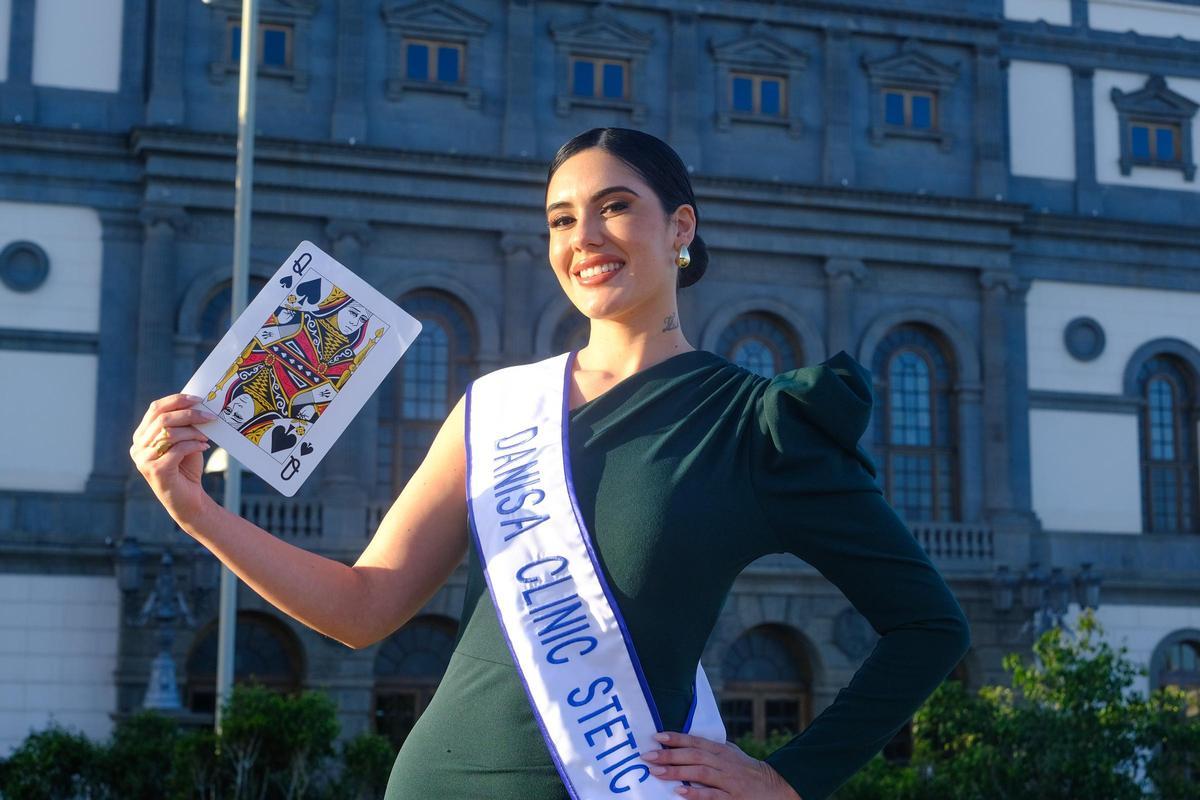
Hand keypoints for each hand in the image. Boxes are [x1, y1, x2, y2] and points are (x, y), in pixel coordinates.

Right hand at [129, 394, 216, 524]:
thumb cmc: (186, 468)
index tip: (198, 399)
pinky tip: (204, 446)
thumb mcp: (184, 441)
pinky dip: (193, 445)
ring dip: (192, 431)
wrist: (188, 500)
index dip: (176, 400)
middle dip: (189, 414)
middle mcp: (138, 447)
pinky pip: (177, 449)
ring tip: (206, 435)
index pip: (155, 409)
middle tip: (209, 416)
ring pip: (169, 433)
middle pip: (162, 419)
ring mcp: (144, 459)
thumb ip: (183, 425)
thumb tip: (197, 403)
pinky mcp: (155, 470)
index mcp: (142, 436)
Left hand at [641, 731, 802, 798]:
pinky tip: (680, 792)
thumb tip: (686, 740)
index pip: (696, 741)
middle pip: (694, 755)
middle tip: (648, 756)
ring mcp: (729, 781)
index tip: (657, 736)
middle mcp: (724, 763)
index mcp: (722, 751)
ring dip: (677, 772)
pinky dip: (696, 794)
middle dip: (670, 755)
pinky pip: (712, 796)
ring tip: (656, 772)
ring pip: (700, 773)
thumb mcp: (731, 753)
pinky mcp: (733, 798)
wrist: (775, 787)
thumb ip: (712, 748)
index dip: (676, 738)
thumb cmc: (747, 770)